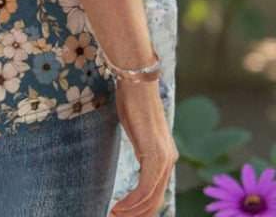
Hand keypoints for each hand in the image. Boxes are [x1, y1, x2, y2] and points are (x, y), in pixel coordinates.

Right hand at [110, 79, 178, 216]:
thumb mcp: (136, 129)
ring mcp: (164, 158)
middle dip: (138, 214)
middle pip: (156, 199)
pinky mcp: (155, 154)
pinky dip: (132, 201)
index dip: (142, 206)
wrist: (137, 81)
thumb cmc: (132, 100)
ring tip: (115, 216)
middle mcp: (169, 159)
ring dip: (132, 211)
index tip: (124, 212)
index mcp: (166, 154)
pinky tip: (119, 206)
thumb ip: (141, 146)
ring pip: (151, 197)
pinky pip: (145, 187)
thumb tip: (139, 157)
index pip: (156, 189)